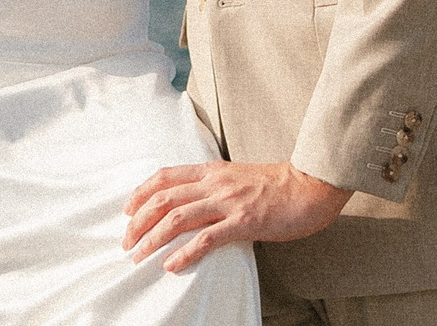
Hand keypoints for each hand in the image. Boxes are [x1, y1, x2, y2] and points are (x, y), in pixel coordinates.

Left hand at [124, 161, 348, 271]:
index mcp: (212, 171)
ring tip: (139, 256)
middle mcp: (215, 183)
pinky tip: (172, 265)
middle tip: (127, 242)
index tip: (127, 212)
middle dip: (139, 221)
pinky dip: (185, 253)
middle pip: (164, 198)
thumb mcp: (239, 176)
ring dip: (154, 238)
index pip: (165, 176)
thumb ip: (215, 186)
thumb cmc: (278, 185)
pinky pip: (207, 238)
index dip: (141, 193)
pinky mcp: (244, 221)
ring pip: (178, 217)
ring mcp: (229, 201)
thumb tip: (194, 203)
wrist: (310, 185)